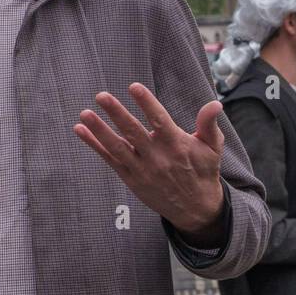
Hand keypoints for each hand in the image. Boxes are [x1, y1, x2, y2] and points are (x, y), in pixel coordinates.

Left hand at [74, 82, 225, 238]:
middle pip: (133, 132)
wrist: (195, 208)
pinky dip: (94, 145)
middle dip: (116, 113)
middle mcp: (157, 157)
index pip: (159, 120)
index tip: (134, 87)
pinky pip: (109, 159)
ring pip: (117, 147)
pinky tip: (80, 130)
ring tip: (84, 114)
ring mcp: (141, 169)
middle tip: (101, 96)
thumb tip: (215, 104)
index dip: (147, 103)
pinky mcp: (130, 178)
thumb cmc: (203, 171)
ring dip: (99, 130)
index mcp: (176, 145)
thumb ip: (209, 124)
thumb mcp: (212, 148)